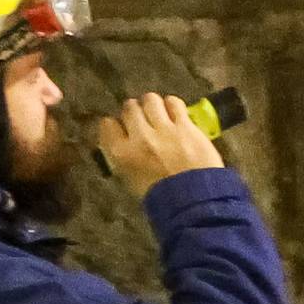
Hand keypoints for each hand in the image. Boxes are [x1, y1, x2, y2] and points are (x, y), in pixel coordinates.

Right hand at [95, 93, 223, 195]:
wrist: (195, 203)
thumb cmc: (162, 200)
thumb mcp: (132, 182)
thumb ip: (126, 159)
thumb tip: (126, 144)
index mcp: (122, 154)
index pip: (108, 125)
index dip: (115, 124)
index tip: (122, 127)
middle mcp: (140, 137)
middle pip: (130, 108)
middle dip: (135, 111)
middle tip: (144, 119)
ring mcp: (164, 129)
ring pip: (150, 100)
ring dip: (153, 105)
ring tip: (160, 113)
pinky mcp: (186, 126)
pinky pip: (174, 103)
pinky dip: (173, 105)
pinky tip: (176, 114)